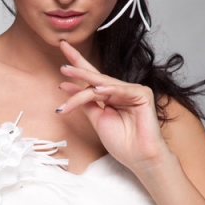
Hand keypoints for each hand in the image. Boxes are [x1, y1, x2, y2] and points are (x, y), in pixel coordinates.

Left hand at [56, 39, 172, 173]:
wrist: (139, 158)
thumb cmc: (122, 142)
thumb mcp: (97, 119)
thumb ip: (85, 102)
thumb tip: (66, 85)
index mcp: (110, 95)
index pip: (91, 77)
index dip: (77, 64)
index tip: (62, 46)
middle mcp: (120, 91)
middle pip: (96, 78)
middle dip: (77, 69)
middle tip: (61, 62)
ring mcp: (132, 91)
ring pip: (103, 85)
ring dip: (84, 82)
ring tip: (67, 73)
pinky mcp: (143, 94)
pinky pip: (121, 90)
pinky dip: (109, 90)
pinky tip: (97, 90)